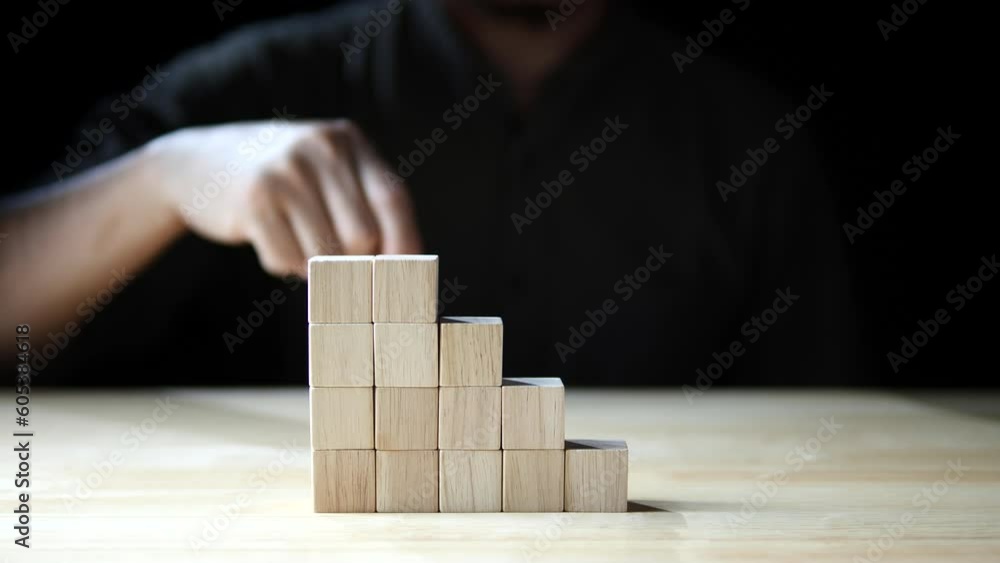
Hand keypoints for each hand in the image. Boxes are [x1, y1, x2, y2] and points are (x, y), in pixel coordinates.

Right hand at [152, 119, 421, 276]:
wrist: (196, 163)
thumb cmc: (281, 179)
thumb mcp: (325, 171)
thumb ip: (365, 206)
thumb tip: (403, 269)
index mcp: (347, 141)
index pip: (393, 200)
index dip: (405, 245)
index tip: (405, 279)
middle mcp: (319, 149)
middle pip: (363, 236)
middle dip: (353, 261)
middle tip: (334, 260)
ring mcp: (285, 172)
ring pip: (326, 255)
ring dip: (316, 266)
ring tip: (297, 241)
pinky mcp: (253, 201)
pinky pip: (288, 260)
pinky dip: (284, 264)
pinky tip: (270, 238)